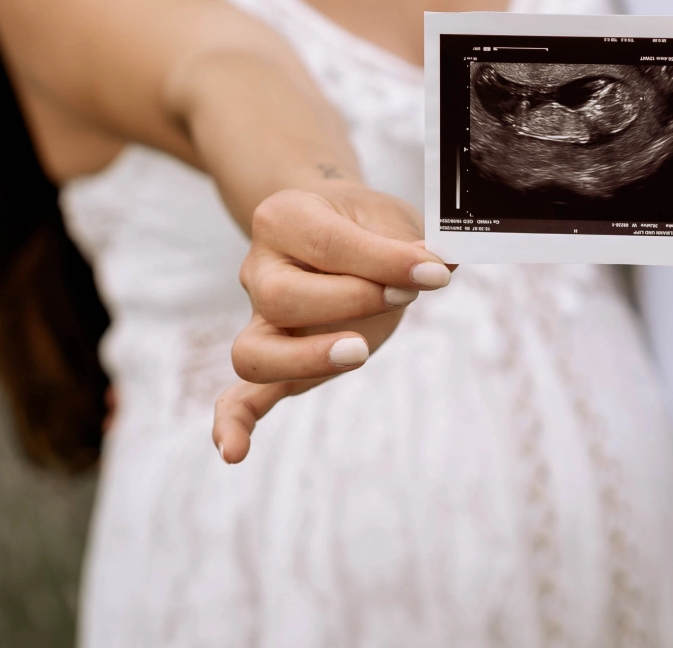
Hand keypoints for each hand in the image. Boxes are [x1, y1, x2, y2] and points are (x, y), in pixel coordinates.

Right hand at [211, 184, 452, 462]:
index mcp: (284, 217)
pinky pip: (242, 395)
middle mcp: (260, 268)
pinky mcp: (275, 356)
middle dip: (350, 301)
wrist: (333, 223)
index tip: (434, 273)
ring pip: (253, 351)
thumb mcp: (390, 218)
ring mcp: (259, 317)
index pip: (327, 243)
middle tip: (402, 297)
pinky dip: (235, 423)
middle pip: (280, 296)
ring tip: (358, 352)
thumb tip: (437, 269)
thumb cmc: (364, 223)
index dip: (384, 262)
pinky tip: (236, 453)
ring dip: (306, 358)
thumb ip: (408, 245)